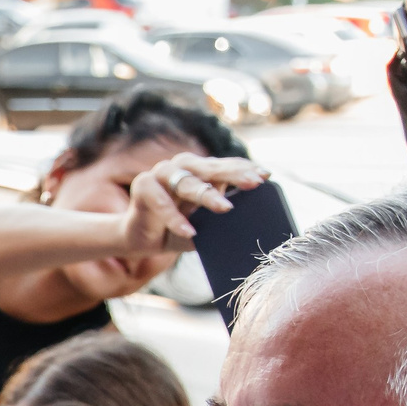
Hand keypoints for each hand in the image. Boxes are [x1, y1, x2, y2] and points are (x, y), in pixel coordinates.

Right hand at [119, 154, 267, 254]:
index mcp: (199, 169)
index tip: (266, 176)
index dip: (245, 169)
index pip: (226, 165)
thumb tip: (253, 219)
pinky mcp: (143, 185)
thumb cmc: (175, 229)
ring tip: (225, 208)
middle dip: (234, 176)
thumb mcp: (204, 222)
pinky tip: (189, 231)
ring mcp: (161, 173)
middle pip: (210, 169)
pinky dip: (176, 219)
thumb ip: (221, 213)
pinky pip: (163, 203)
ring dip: (206, 195)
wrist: (140, 240)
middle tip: (253, 184)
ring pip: (188, 183)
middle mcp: (181, 166)